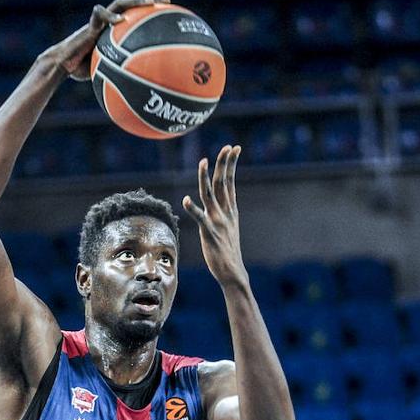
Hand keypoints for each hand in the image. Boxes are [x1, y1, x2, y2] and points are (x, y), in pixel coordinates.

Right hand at [42, 0, 168, 80]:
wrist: (62, 65)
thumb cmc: (83, 70)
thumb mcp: (109, 72)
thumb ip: (124, 72)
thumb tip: (145, 88)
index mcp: (114, 31)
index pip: (135, 15)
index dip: (150, 14)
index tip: (168, 14)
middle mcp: (109, 23)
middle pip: (131, 5)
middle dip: (149, 1)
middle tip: (167, 1)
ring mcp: (99, 22)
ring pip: (118, 4)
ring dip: (135, 2)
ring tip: (150, 3)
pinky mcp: (89, 26)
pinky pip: (99, 15)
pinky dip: (110, 17)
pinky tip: (121, 20)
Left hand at [182, 145, 248, 287]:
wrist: (233, 273)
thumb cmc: (228, 251)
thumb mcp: (229, 227)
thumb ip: (225, 211)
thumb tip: (222, 200)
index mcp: (230, 210)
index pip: (229, 182)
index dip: (231, 164)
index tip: (234, 148)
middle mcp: (225, 213)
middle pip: (223, 183)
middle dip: (225, 164)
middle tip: (227, 146)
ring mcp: (218, 222)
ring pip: (210, 195)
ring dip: (206, 178)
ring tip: (203, 162)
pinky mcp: (210, 234)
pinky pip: (200, 219)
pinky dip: (193, 209)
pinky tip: (186, 200)